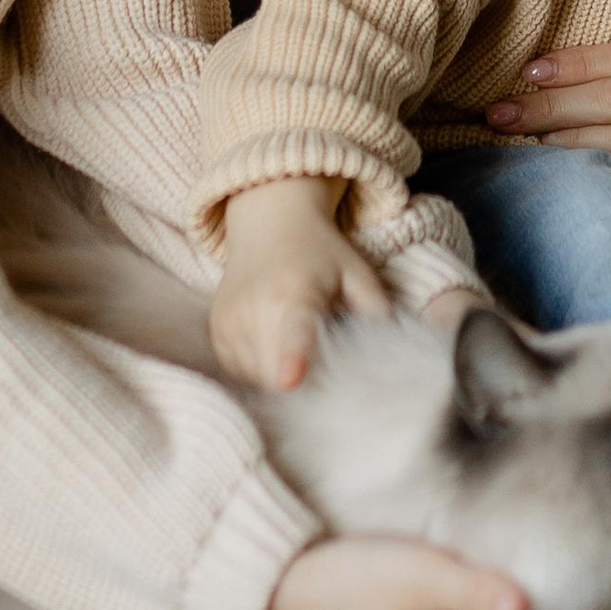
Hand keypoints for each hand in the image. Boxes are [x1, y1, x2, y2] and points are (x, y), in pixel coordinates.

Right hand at [210, 178, 389, 390]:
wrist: (269, 221)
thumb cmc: (322, 252)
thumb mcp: (359, 275)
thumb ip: (377, 315)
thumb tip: (394, 361)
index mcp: (296, 292)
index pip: (292, 333)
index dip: (293, 359)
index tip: (291, 381)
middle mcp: (255, 308)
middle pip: (277, 376)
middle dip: (303, 387)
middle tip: (324, 365)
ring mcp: (229, 322)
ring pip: (257, 380)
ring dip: (279, 378)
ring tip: (298, 344)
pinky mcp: (216, 331)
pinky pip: (240, 373)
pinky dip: (259, 370)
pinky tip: (275, 345)